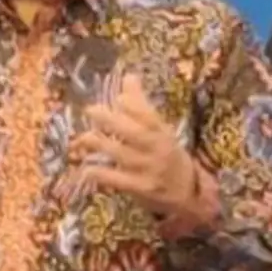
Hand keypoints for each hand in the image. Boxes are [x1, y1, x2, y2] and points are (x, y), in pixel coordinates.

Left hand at [72, 74, 202, 217]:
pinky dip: (102, 174)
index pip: (150, 117)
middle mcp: (157, 149)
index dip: (134, 107)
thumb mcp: (161, 130)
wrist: (189, 193)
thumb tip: (128, 77)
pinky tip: (86, 169)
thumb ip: (142, 105)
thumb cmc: (168, 155)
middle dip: (112, 121)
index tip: (117, 97)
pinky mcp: (141, 189)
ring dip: (101, 145)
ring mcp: (149, 170)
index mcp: (163, 133)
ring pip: (123, 155)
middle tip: (90, 110)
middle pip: (136, 133)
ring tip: (82, 138)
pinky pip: (119, 180)